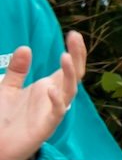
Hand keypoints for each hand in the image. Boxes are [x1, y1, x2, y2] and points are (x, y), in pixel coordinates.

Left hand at [0, 32, 85, 159]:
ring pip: (69, 91)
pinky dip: (56, 102)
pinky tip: (50, 89)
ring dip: (69, 74)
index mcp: (48, 87)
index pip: (68, 67)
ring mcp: (52, 112)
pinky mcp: (46, 127)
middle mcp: (55, 98)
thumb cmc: (4, 118)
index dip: (73, 51)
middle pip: (74, 75)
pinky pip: (57, 113)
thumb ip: (17, 70)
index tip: (73, 33)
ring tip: (65, 57)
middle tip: (75, 37)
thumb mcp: (6, 88)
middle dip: (77, 56)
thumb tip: (25, 48)